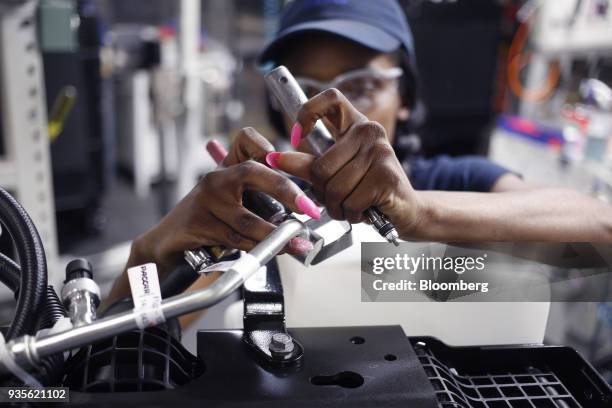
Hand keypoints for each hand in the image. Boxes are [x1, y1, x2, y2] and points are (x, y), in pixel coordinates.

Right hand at [132, 128, 318, 275]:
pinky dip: (256, 249)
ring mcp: (205, 200)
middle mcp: (216, 178)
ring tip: (296, 243)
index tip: (292, 162)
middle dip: (287, 192)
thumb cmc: (210, 221)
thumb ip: (263, 199)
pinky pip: (235, 240)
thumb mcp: (236, 203)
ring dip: (276, 236)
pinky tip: (270, 253)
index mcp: (228, 168)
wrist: (170, 241)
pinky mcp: (198, 223)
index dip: (271, 149)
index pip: (248, 141)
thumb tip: (303, 210)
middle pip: (254, 173)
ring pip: (248, 220)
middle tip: (310, 210)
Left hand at [267, 88, 423, 238]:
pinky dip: (352, 214)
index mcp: (355, 124)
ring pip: (333, 188)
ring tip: (353, 205)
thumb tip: (273, 158)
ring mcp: (380, 152)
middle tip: (337, 197)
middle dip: (323, 193)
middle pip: (320, 167)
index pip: (330, 98)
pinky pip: (350, 202)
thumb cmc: (368, 190)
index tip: (297, 138)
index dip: (307, 113)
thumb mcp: (335, 172)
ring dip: (337, 207)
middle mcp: (370, 131)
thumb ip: (306, 165)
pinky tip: (365, 211)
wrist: (407, 209)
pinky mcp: (386, 175)